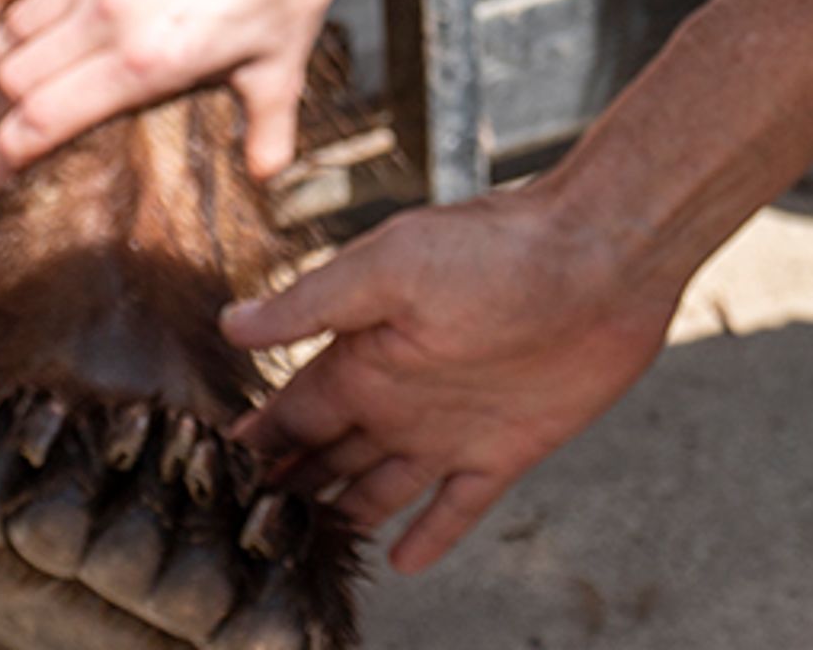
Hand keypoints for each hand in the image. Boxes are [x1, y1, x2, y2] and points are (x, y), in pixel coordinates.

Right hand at [0, 0, 359, 181]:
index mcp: (146, 63)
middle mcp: (111, 14)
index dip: (6, 153)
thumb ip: (266, 130)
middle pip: (13, 77)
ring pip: (13, 23)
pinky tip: (3, 9)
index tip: (1, 169)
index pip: (40, 122)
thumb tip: (266, 176)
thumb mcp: (280, 70)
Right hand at [224, 176, 676, 571]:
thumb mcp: (393, 265)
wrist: (605, 253)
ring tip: (301, 562)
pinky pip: (459, 507)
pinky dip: (431, 535)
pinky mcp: (506, 449)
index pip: (291, 415)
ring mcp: (452, 426)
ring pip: (380, 490)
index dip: (253, 449)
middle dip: (287, 495)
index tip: (207, 486)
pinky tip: (399, 565)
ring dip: (344, 520)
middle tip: (241, 541)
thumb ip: (316, 303)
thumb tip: (232, 324)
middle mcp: (400, 396)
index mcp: (365, 355)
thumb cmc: (500, 246)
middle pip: (327, 460)